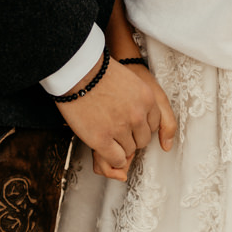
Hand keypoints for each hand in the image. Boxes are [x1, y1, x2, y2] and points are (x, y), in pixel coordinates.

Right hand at [56, 57, 160, 178]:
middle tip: (119, 131)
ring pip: (129, 151)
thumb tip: (138, 117)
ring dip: (120, 147)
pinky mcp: (102, 140)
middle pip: (143, 140)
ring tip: (108, 136)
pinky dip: (113, 159)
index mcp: (147, 99)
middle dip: (131, 138)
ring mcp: (120, 129)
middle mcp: (137, 115)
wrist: (77, 72)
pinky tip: (106, 149)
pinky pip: (116, 160)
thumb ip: (139, 99)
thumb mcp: (130, 80)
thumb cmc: (98, 72)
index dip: (141, 126)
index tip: (132, 126)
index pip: (154, 124)